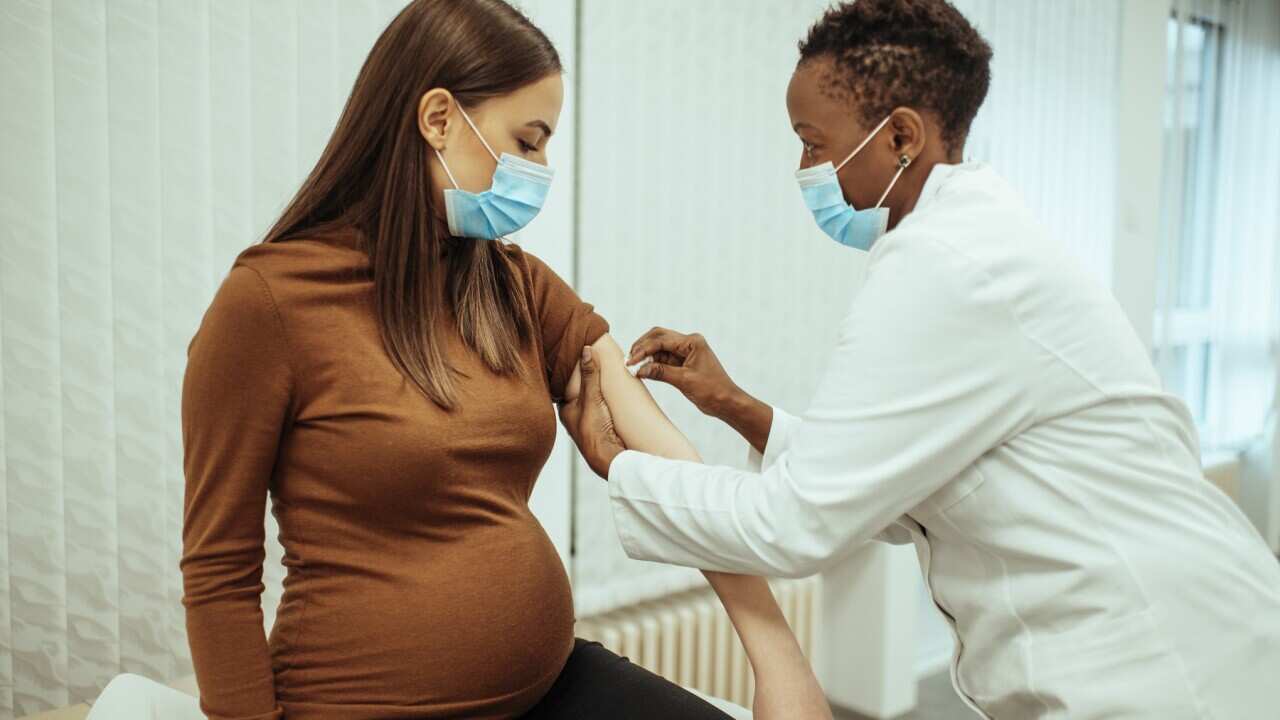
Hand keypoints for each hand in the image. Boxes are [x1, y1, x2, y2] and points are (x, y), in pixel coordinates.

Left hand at [558, 347, 625, 478]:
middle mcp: (573, 415)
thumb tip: (586, 349)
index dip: (569, 370)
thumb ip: (590, 375)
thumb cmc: (594, 431)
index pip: (563, 384)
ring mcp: (585, 421)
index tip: (575, 355)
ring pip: (588, 399)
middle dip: (582, 378)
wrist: (608, 458)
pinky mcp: (599, 426)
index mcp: (565, 408)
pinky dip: (603, 398)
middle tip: (591, 360)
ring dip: (595, 389)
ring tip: (603, 371)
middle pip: (576, 391)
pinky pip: (599, 406)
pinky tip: (611, 392)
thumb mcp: (592, 398)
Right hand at [627, 327, 740, 418]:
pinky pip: (663, 358)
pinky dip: (653, 363)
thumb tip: (639, 369)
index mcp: (692, 342)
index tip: (631, 361)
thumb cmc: (712, 390)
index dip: (643, 349)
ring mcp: (686, 352)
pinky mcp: (683, 362)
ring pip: (659, 348)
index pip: (661, 340)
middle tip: (629, 360)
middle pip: (658, 337)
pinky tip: (643, 371)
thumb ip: (661, 372)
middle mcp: (689, 343)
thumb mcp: (684, 381)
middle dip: (642, 347)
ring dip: (646, 356)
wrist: (726, 402)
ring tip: (634, 367)